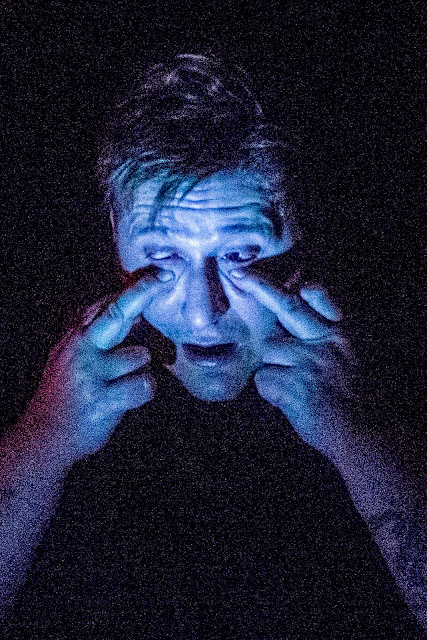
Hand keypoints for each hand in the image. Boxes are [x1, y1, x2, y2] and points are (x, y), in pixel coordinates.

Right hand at [23, 267, 172, 463]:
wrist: (43, 436)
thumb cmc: (67, 393)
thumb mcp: (72, 355)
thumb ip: (96, 332)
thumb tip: (134, 309)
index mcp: (75, 335)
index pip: (107, 302)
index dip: (136, 285)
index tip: (161, 273)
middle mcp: (80, 348)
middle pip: (118, 312)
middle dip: (143, 292)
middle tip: (166, 276)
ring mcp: (90, 373)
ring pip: (141, 355)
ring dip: (140, 370)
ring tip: (120, 385)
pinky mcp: (101, 399)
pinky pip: (144, 385)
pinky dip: (142, 392)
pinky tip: (125, 399)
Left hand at [231, 268, 356, 461]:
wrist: (367, 436)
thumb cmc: (360, 401)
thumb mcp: (354, 360)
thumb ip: (327, 342)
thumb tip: (292, 330)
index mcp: (343, 333)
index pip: (319, 296)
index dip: (299, 286)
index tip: (284, 278)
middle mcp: (326, 341)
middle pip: (286, 305)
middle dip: (260, 285)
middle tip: (238, 272)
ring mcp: (309, 361)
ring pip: (269, 348)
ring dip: (273, 365)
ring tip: (294, 386)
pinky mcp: (294, 385)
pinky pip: (263, 380)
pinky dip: (270, 392)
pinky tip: (288, 402)